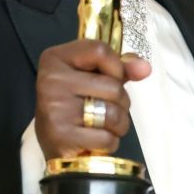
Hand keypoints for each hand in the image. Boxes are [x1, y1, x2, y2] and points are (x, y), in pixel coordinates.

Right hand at [33, 40, 151, 160]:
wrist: (49, 143)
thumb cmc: (73, 105)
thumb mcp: (91, 78)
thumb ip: (119, 68)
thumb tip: (144, 68)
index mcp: (56, 58)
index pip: (100, 50)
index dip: (117, 67)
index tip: (113, 78)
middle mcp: (52, 80)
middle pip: (113, 87)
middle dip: (121, 102)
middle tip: (106, 108)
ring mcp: (56, 109)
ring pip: (113, 114)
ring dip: (118, 124)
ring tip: (104, 125)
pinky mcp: (62, 137)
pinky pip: (106, 138)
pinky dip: (109, 142)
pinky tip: (95, 140)